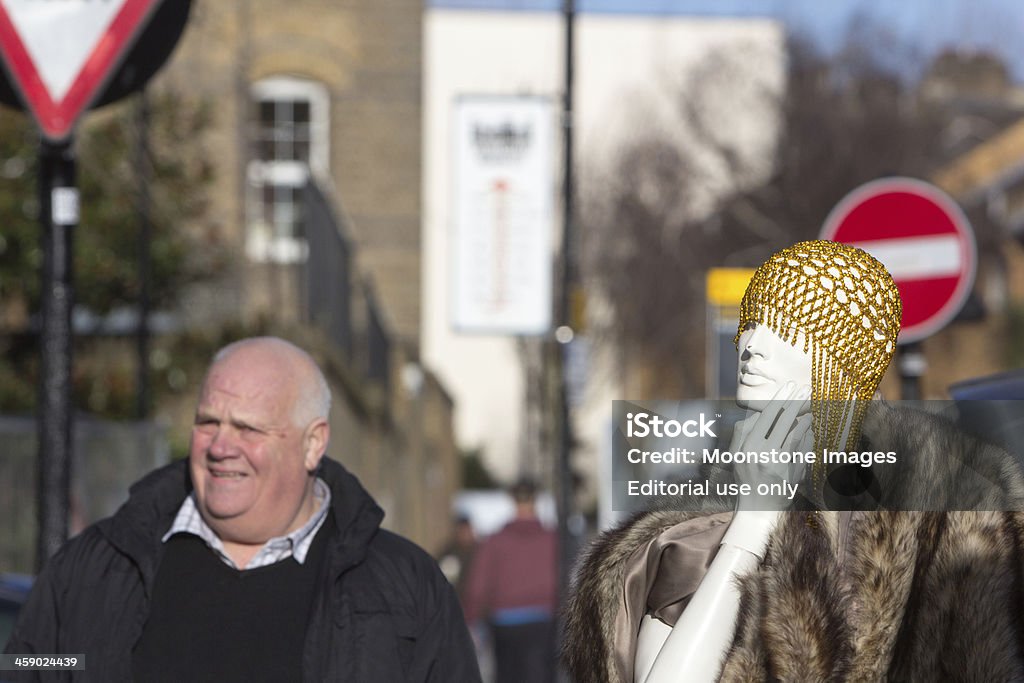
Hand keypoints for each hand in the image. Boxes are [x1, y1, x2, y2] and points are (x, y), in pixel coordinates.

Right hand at [730, 381, 811, 507]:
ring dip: (805, 418)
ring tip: (812, 407)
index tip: (789, 386)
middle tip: (806, 389)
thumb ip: (743, 432)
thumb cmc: (746, 478)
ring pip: (795, 433)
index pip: (766, 416)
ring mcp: (776, 464)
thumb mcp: (736, 454)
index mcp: (746, 446)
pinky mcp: (790, 474)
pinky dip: (808, 436)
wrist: (756, 509)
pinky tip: (811, 428)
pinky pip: (802, 449)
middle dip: (796, 402)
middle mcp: (760, 453)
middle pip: (783, 420)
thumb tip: (760, 412)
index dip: (780, 399)